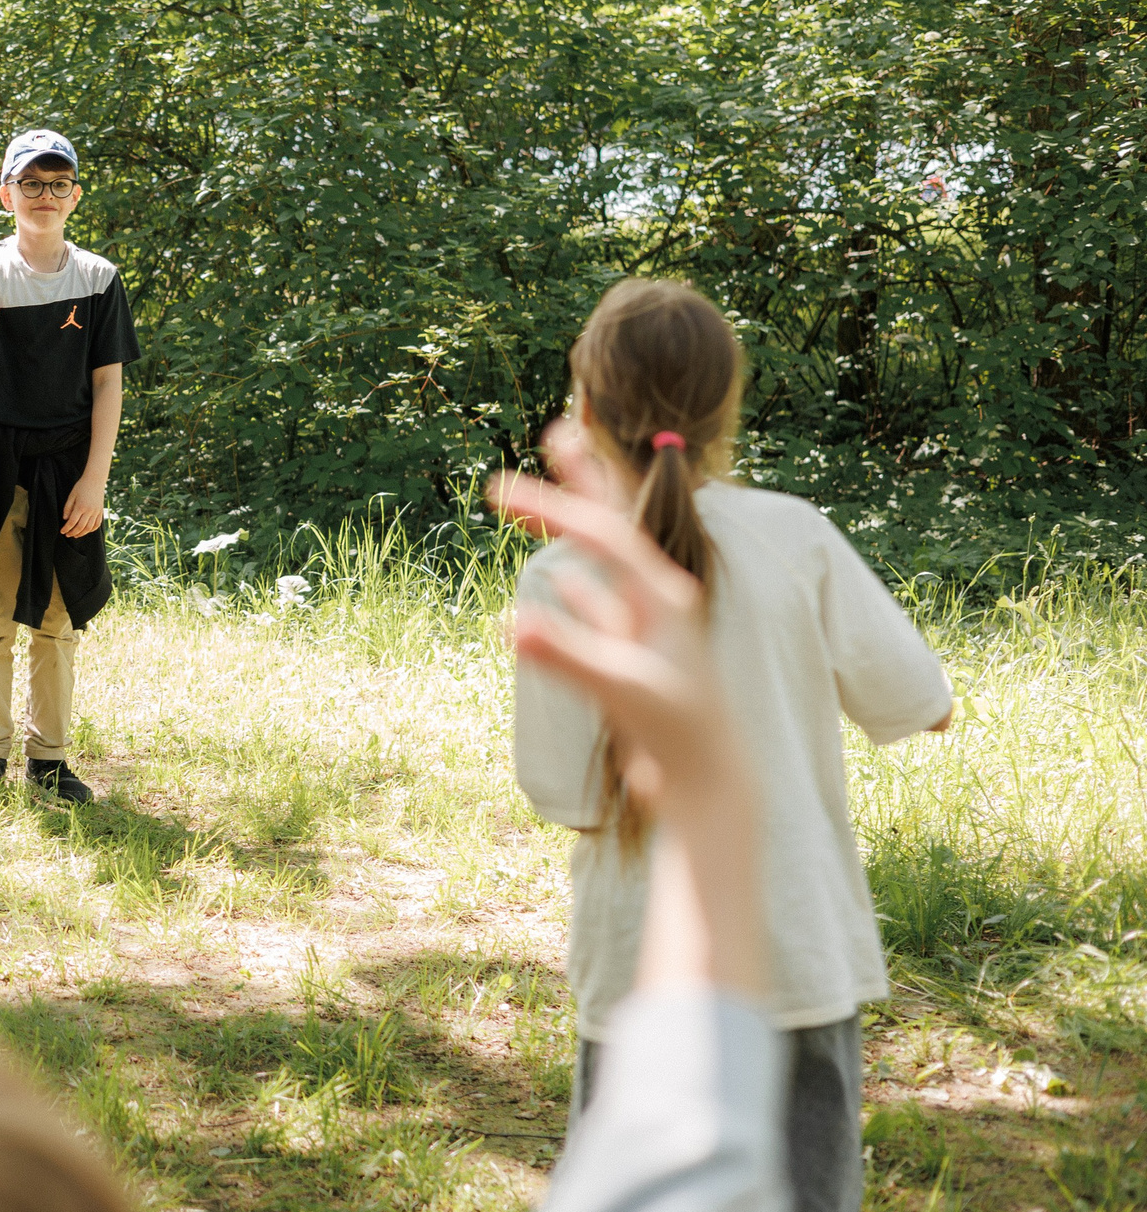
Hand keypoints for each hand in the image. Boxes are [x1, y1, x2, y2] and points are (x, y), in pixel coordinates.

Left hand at [61, 474, 105, 536]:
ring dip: (82, 533)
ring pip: (89, 528)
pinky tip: (86, 530)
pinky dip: (92, 529)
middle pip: (80, 527)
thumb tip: (65, 519)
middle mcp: (89, 511)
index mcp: (81, 506)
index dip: (66, 528)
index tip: (62, 531)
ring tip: (76, 535)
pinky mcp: (100, 511)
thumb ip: (68, 508)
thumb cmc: (81, 486)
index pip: (72, 522)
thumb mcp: (72, 495)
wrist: (95, 480)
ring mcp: (96, 512)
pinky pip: (97, 524)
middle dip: (73, 533)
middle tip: (68, 535)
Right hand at [491, 420, 763, 999]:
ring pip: (604, 563)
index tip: (501, 491)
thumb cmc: (676, 735)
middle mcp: (656, 601)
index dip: (554, 506)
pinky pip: (600, 611)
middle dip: (584, 480)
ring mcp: (644, 629)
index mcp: (660, 595)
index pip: (603, 532)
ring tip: (550, 499)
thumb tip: (513, 623)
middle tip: (559, 429)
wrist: (709, 781)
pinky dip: (578, 592)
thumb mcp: (622, 690)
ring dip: (576, 528)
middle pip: (615, 524)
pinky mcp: (633, 659)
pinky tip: (561, 584)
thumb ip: (569, 655)